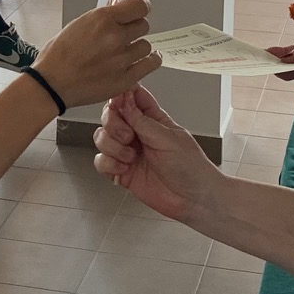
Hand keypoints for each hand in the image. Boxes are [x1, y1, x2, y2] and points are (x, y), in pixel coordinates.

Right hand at [32, 0, 159, 107]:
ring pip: (146, 46)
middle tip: (126, 34)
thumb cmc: (58, 56)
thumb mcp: (78, 25)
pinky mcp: (126, 78)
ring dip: (138, 46)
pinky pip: (150, 64)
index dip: (141, 7)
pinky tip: (145, 60)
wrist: (52, 84)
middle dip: (135, 28)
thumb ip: (102, 18)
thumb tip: (119, 11)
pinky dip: (149, 61)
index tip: (140, 10)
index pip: (139, 6)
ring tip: (128, 51)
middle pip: (143, 26)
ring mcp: (122, 59)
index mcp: (102, 19)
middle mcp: (115, 36)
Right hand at [93, 87, 221, 220]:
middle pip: (109, 116)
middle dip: (113, 125)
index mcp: (152, 118)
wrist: (193, 199)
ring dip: (112, 146)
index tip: (117, 101)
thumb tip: (123, 99)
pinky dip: (108, 165)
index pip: (131, 96)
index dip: (119, 95)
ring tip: (131, 157)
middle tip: (128, 136)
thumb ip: (142, 120)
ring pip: (101, 138)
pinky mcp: (120, 171)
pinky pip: (100, 161)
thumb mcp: (167, 138)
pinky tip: (124, 169)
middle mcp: (137, 133)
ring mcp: (127, 152)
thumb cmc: (190, 167)